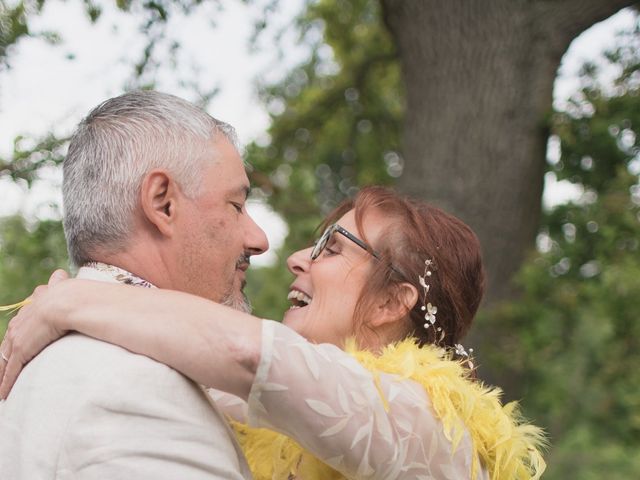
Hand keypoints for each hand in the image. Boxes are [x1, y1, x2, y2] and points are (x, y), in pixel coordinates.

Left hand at [0, 269, 69, 398]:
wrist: (65, 302)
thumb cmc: (68, 294)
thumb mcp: (59, 288)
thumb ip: (57, 283)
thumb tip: (59, 273)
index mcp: (26, 312)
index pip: (15, 331)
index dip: (13, 342)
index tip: (12, 351)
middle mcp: (17, 326)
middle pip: (4, 347)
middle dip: (2, 361)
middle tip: (0, 374)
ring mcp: (17, 339)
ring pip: (4, 362)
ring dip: (2, 376)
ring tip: (1, 390)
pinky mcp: (20, 352)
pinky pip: (12, 371)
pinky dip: (7, 383)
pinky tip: (4, 394)